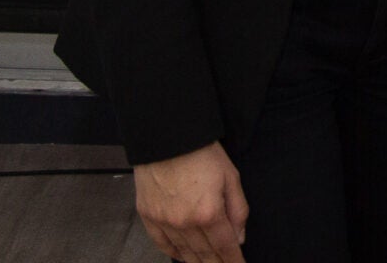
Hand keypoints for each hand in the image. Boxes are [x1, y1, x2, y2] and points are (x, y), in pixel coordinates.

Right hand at [132, 141, 248, 262]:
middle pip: (204, 254)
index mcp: (209, 213)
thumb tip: (239, 238)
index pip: (225, 246)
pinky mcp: (148, 215)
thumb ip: (238, 210)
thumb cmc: (202, 152)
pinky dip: (172, 252)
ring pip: (183, 252)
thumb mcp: (231, 177)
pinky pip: (161, 243)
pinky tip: (181, 257)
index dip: (234, 260)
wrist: (167, 136)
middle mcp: (185, 222)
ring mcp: (164, 221)